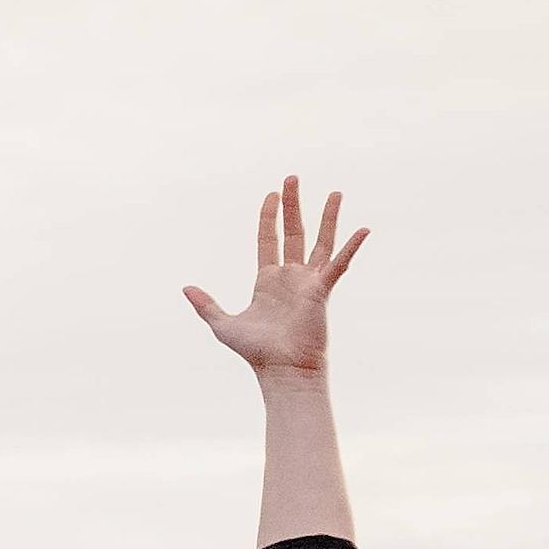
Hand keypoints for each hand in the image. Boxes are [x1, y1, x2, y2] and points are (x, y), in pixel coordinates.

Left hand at [181, 176, 364, 378]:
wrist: (280, 370)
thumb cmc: (256, 352)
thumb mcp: (223, 324)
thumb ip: (206, 304)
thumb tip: (185, 287)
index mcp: (268, 280)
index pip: (268, 239)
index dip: (269, 217)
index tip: (271, 194)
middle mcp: (291, 277)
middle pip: (294, 232)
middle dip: (293, 205)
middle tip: (293, 178)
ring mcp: (309, 283)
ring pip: (321, 242)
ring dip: (328, 217)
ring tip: (335, 193)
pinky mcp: (322, 292)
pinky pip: (339, 265)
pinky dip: (351, 248)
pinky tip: (363, 229)